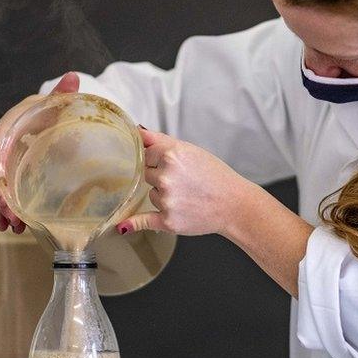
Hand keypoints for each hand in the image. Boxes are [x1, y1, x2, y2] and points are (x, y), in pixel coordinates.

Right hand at [0, 72, 79, 231]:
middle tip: (15, 218)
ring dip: (3, 208)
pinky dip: (2, 208)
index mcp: (6, 127)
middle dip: (2, 198)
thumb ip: (62, 95)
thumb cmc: (47, 113)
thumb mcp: (53, 106)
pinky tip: (6, 226)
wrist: (40, 119)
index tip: (3, 191)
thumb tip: (72, 77)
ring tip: (14, 227)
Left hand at [116, 128, 253, 236]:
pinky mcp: (167, 220)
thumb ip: (159, 140)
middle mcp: (166, 177)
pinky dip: (133, 224)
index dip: (157, 159)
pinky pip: (143, 220)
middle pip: (145, 174)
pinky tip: (122, 226)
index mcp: (171, 155)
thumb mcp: (190, 150)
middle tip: (182, 181)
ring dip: (162, 195)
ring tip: (186, 197)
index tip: (170, 164)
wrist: (234, 204)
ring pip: (150, 194)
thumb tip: (137, 131)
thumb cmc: (215, 176)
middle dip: (159, 176)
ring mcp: (166, 200)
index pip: (145, 154)